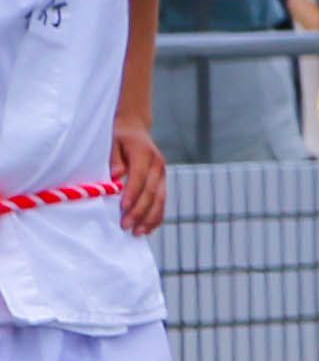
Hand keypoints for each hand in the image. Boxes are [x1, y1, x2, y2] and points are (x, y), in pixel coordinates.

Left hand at [110, 118, 162, 235]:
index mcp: (145, 154)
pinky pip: (162, 201)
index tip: (122, 209)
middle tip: (125, 226)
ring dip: (149, 218)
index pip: (139, 177)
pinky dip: (157, 216)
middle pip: (151, 192)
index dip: (132, 194)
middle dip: (139, 211)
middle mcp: (158, 165)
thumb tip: (115, 177)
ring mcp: (162, 174)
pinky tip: (148, 228)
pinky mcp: (162, 182)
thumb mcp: (112, 141)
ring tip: (138, 233)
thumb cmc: (119, 136)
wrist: (135, 127)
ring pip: (160, 199)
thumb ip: (114, 159)